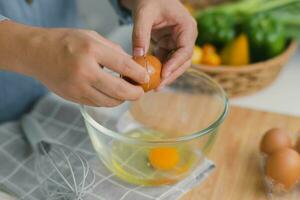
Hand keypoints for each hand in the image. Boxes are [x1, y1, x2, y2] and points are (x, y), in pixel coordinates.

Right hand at [0, 21, 148, 106]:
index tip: (146, 78)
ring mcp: (77, 88)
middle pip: (119, 91)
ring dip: (122, 99)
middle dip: (135, 94)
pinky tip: (110, 93)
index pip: (124, 66)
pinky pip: (97, 104)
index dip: (139, 74)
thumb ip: (114, 51)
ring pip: (109, 102)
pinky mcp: (73, 98)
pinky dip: (108, 100)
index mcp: (91, 51)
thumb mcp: (92, 36)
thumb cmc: (65, 41)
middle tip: (140, 92)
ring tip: (126, 91)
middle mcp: (84, 72)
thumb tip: (132, 66)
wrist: (36, 53)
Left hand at [122, 0, 197, 87]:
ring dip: (164, 74)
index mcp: (187, 27)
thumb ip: (140, 34)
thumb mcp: (143, 14)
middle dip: (170, 74)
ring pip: (174, 64)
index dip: (175, 64)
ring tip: (152, 85)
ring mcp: (177, 42)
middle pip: (182, 61)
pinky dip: (157, 68)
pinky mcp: (168, 46)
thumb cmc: (149, 0)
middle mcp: (185, 37)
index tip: (163, 74)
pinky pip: (165, 60)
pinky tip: (148, 76)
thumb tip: (137, 56)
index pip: (185, 51)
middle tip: (157, 86)